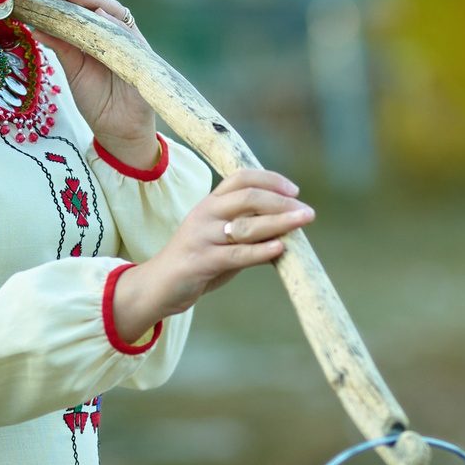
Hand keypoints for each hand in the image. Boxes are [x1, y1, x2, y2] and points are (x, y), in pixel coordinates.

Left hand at [34, 0, 160, 168]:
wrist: (118, 131)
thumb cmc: (96, 100)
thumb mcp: (72, 70)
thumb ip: (59, 46)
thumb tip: (35, 26)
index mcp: (95, 34)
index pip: (81, 6)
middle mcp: (113, 33)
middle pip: (97, 1)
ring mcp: (128, 42)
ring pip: (113, 10)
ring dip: (91, 0)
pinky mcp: (141, 55)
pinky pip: (129, 33)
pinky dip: (114, 22)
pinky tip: (98, 15)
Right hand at [108, 169, 313, 340]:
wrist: (156, 287)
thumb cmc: (196, 263)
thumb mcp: (221, 241)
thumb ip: (249, 234)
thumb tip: (288, 232)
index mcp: (210, 204)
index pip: (241, 178)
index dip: (270, 179)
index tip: (294, 191)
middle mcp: (204, 214)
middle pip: (248, 196)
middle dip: (281, 202)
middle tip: (308, 212)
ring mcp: (201, 237)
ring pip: (246, 225)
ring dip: (279, 222)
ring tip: (303, 222)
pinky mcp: (200, 262)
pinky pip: (237, 254)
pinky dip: (261, 251)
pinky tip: (281, 248)